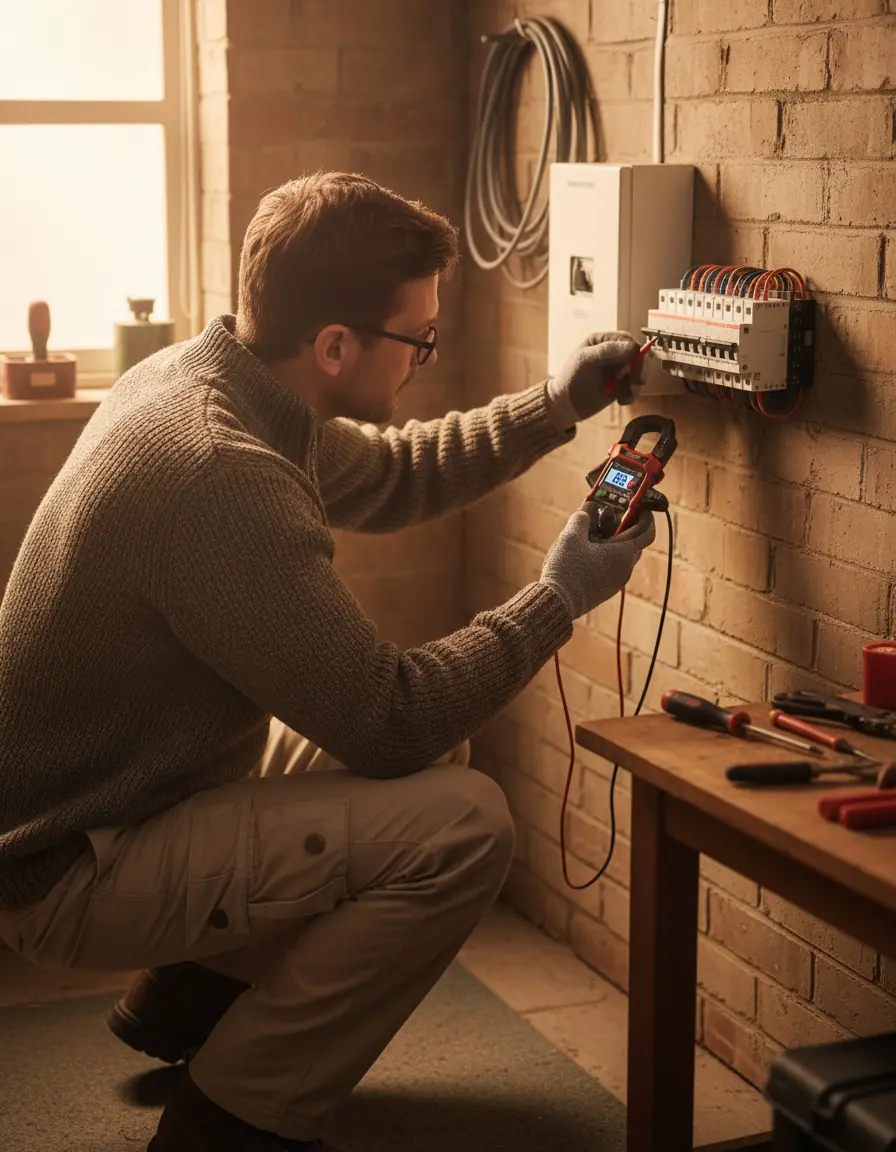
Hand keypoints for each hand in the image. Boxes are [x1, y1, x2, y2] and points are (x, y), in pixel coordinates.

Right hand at [539, 505, 655, 620]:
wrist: (557, 602)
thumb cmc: (566, 569)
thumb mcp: (570, 535)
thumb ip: (582, 517)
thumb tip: (588, 510)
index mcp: (623, 554)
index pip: (647, 531)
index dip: (646, 516)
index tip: (638, 507)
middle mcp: (625, 568)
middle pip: (635, 542)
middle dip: (625, 527)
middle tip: (609, 516)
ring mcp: (617, 581)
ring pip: (623, 555)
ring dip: (613, 542)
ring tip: (592, 534)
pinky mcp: (606, 589)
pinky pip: (614, 567)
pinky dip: (606, 555)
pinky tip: (586, 553)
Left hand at [545, 332, 644, 428]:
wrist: (565, 404)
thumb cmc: (570, 377)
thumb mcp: (585, 360)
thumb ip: (607, 351)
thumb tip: (631, 347)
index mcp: (604, 341)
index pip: (628, 340)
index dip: (635, 352)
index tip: (633, 367)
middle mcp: (614, 353)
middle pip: (639, 355)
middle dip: (640, 370)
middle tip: (636, 383)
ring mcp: (618, 369)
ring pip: (640, 372)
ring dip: (637, 385)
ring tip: (625, 396)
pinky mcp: (621, 385)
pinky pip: (635, 387)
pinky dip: (632, 395)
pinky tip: (621, 401)